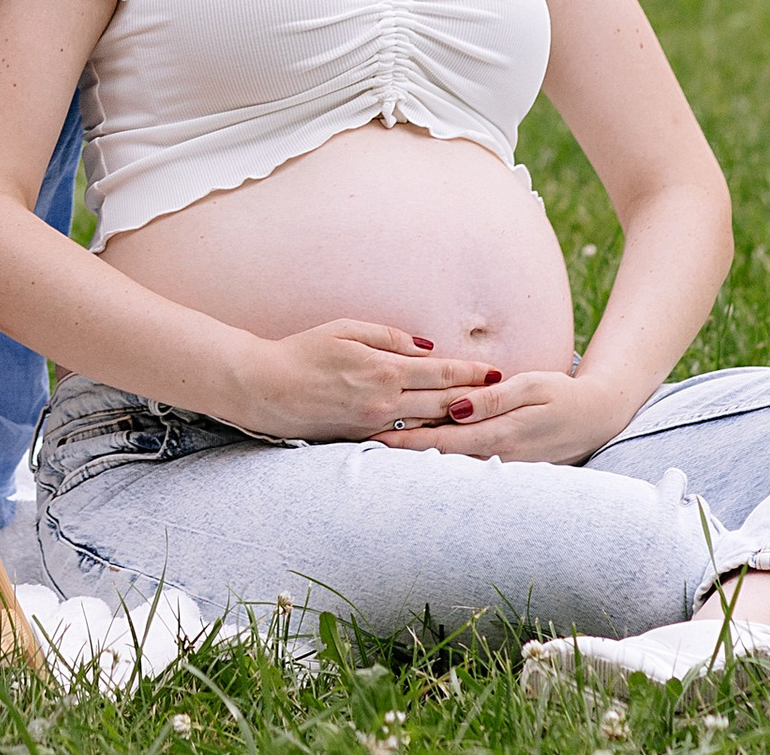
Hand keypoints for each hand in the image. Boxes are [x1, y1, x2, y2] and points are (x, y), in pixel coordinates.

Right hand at [224, 318, 499, 443]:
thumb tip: (424, 346)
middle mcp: (385, 403)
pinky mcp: (363, 439)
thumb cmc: (302, 351)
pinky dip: (429, 437)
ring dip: (457, 423)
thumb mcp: (345, 329)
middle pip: (442, 404)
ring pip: (428, 427)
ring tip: (485, 418)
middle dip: (475, 399)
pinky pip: (406, 440)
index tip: (494, 370)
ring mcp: (375, 426)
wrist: (267, 389)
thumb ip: (388, 336)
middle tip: (502, 396)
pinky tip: (445, 436)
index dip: (469, 372)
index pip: (439, 374)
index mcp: (383, 372)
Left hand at [370, 366, 633, 464]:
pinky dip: (447, 460)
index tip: (378, 436)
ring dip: (423, 459)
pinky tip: (424, 457)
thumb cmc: (560, 393)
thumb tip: (455, 407)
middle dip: (407, 452)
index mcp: (501, 434)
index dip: (409, 440)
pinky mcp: (513, 466)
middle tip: (368, 442)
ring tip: (384, 450)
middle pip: (444, 457)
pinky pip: (473, 465)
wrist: (598, 417)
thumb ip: (491, 399)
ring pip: (456, 464)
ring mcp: (507, 465)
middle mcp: (501, 456)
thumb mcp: (529, 387)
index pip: (444, 440)